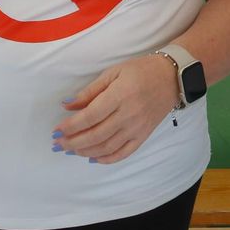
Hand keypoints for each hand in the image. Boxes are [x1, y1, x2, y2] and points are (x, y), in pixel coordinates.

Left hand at [55, 54, 178, 163]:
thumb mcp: (113, 73)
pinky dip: (106, 159)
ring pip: (107, 147)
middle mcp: (129, 115)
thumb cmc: (141, 71)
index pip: (90, 116)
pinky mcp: (144, 135)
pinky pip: (124, 153)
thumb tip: (67, 105)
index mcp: (120, 95)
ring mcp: (137, 128)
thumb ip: (90, 91)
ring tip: (71, 150)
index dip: (71, 126)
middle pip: (96, 135)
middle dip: (73, 142)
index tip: (56, 130)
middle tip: (58, 144)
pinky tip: (93, 158)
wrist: (172, 78)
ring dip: (85, 152)